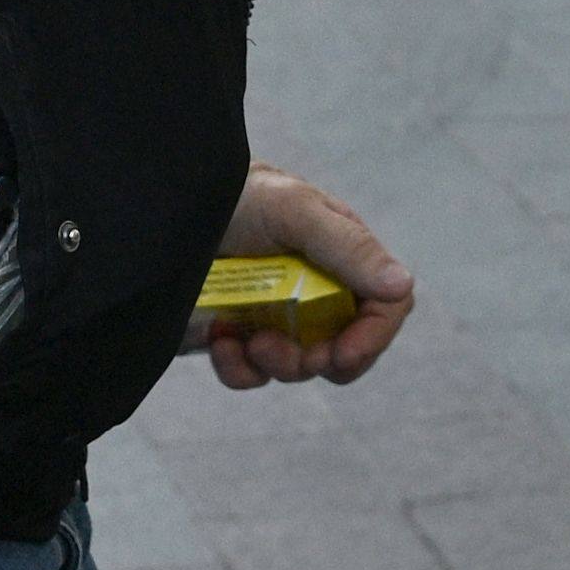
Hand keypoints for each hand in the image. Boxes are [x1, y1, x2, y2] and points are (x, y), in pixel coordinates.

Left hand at [205, 159, 413, 389]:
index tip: (342, 354)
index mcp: (343, 257)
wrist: (168, 206)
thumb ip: (348, 248)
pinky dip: (238, 368)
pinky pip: (252, 374)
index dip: (373, 337)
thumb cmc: (238, 194)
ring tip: (246, 340)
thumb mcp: (294, 211)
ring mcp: (278, 316)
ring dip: (277, 364)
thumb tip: (402, 285)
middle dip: (318, 360)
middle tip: (280, 347)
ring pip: (300, 367)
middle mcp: (317, 291)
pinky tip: (219, 339)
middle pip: (346, 349)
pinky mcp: (240, 336)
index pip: (385, 306)